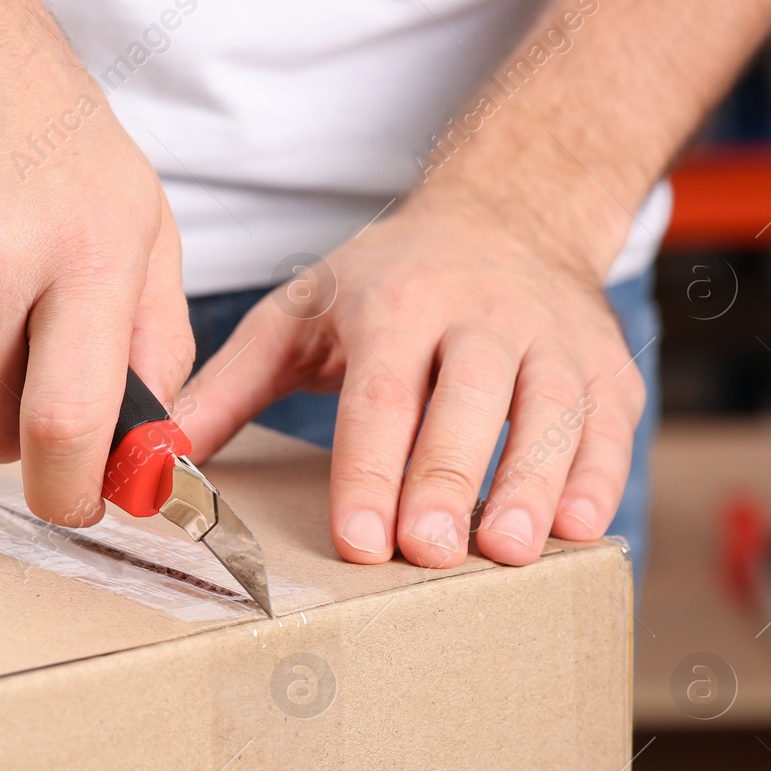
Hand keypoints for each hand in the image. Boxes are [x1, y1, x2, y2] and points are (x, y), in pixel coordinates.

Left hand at [178, 201, 645, 568]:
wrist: (505, 217)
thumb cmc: (387, 284)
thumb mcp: (298, 314)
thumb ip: (229, 385)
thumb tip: (159, 453)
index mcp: (396, 304)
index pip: (381, 393)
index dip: (369, 467)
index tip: (358, 537)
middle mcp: (480, 314)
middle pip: (470, 400)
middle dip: (449, 478)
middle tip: (431, 553)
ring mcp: (553, 338)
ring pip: (550, 410)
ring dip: (532, 482)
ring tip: (508, 552)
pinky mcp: (606, 366)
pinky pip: (611, 422)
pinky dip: (601, 474)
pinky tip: (580, 526)